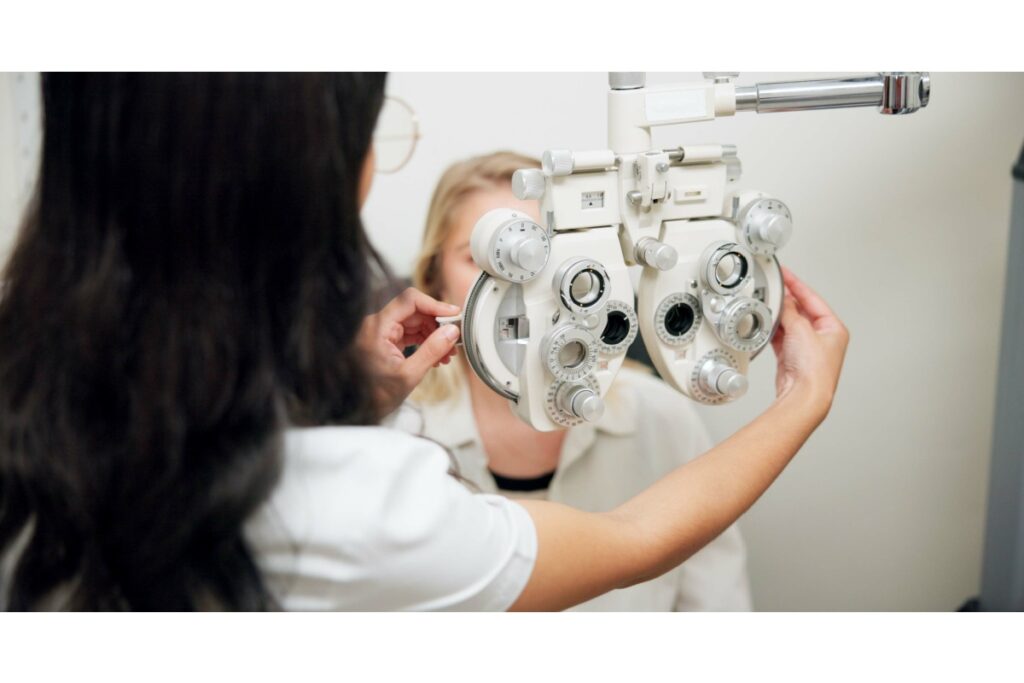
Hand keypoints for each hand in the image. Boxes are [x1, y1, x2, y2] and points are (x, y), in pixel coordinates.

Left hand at [357, 287, 460, 416]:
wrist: (357, 410)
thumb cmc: (374, 396)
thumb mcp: (408, 375)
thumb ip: (431, 351)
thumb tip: (451, 332)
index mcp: (377, 327)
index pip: (410, 301)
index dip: (434, 304)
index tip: (453, 314)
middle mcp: (378, 325)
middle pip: (414, 311)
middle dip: (437, 324)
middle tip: (455, 338)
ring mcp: (381, 333)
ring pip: (415, 323)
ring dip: (434, 335)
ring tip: (448, 353)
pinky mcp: (386, 342)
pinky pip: (410, 334)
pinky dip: (425, 342)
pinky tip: (437, 356)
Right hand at [771, 268, 848, 410]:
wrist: (804, 395)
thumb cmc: (814, 370)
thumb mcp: (802, 330)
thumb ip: (790, 312)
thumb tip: (784, 300)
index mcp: (834, 328)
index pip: (813, 299)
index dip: (797, 285)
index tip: (785, 275)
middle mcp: (822, 338)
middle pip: (801, 311)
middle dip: (786, 302)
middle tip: (772, 291)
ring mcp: (807, 348)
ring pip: (790, 325)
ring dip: (778, 318)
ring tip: (766, 308)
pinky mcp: (793, 357)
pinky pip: (781, 338)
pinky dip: (773, 331)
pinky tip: (765, 325)